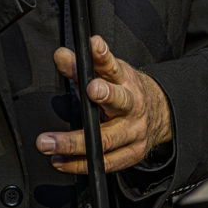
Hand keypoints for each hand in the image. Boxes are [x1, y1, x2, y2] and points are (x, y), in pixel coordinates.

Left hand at [36, 35, 171, 172]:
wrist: (158, 112)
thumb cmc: (123, 90)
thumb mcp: (105, 74)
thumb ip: (79, 66)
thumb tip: (60, 55)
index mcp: (124, 81)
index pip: (113, 65)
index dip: (103, 55)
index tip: (94, 44)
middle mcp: (132, 105)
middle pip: (120, 101)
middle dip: (105, 94)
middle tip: (89, 88)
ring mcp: (134, 132)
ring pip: (106, 140)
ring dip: (74, 143)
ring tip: (50, 144)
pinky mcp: (132, 154)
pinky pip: (105, 163)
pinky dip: (80, 163)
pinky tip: (60, 161)